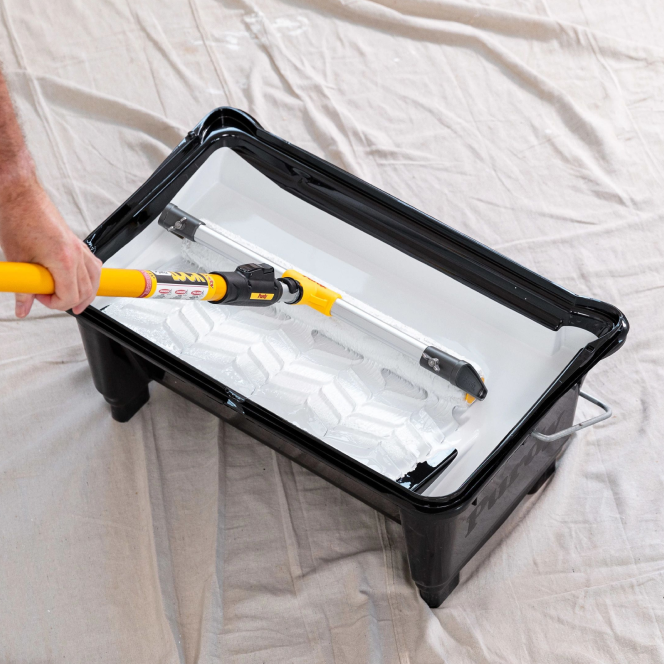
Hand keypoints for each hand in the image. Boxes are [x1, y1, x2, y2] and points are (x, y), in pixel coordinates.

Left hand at [0, 176, 101, 317]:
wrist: (20, 196)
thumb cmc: (18, 219)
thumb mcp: (17, 259)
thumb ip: (23, 288)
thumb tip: (23, 307)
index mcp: (63, 260)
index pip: (70, 296)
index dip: (54, 303)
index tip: (40, 296)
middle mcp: (77, 254)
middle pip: (87, 291)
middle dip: (70, 301)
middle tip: (50, 297)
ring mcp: (80, 247)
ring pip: (95, 279)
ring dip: (86, 293)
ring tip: (72, 299)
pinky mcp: (78, 243)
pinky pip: (94, 265)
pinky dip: (89, 277)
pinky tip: (79, 281)